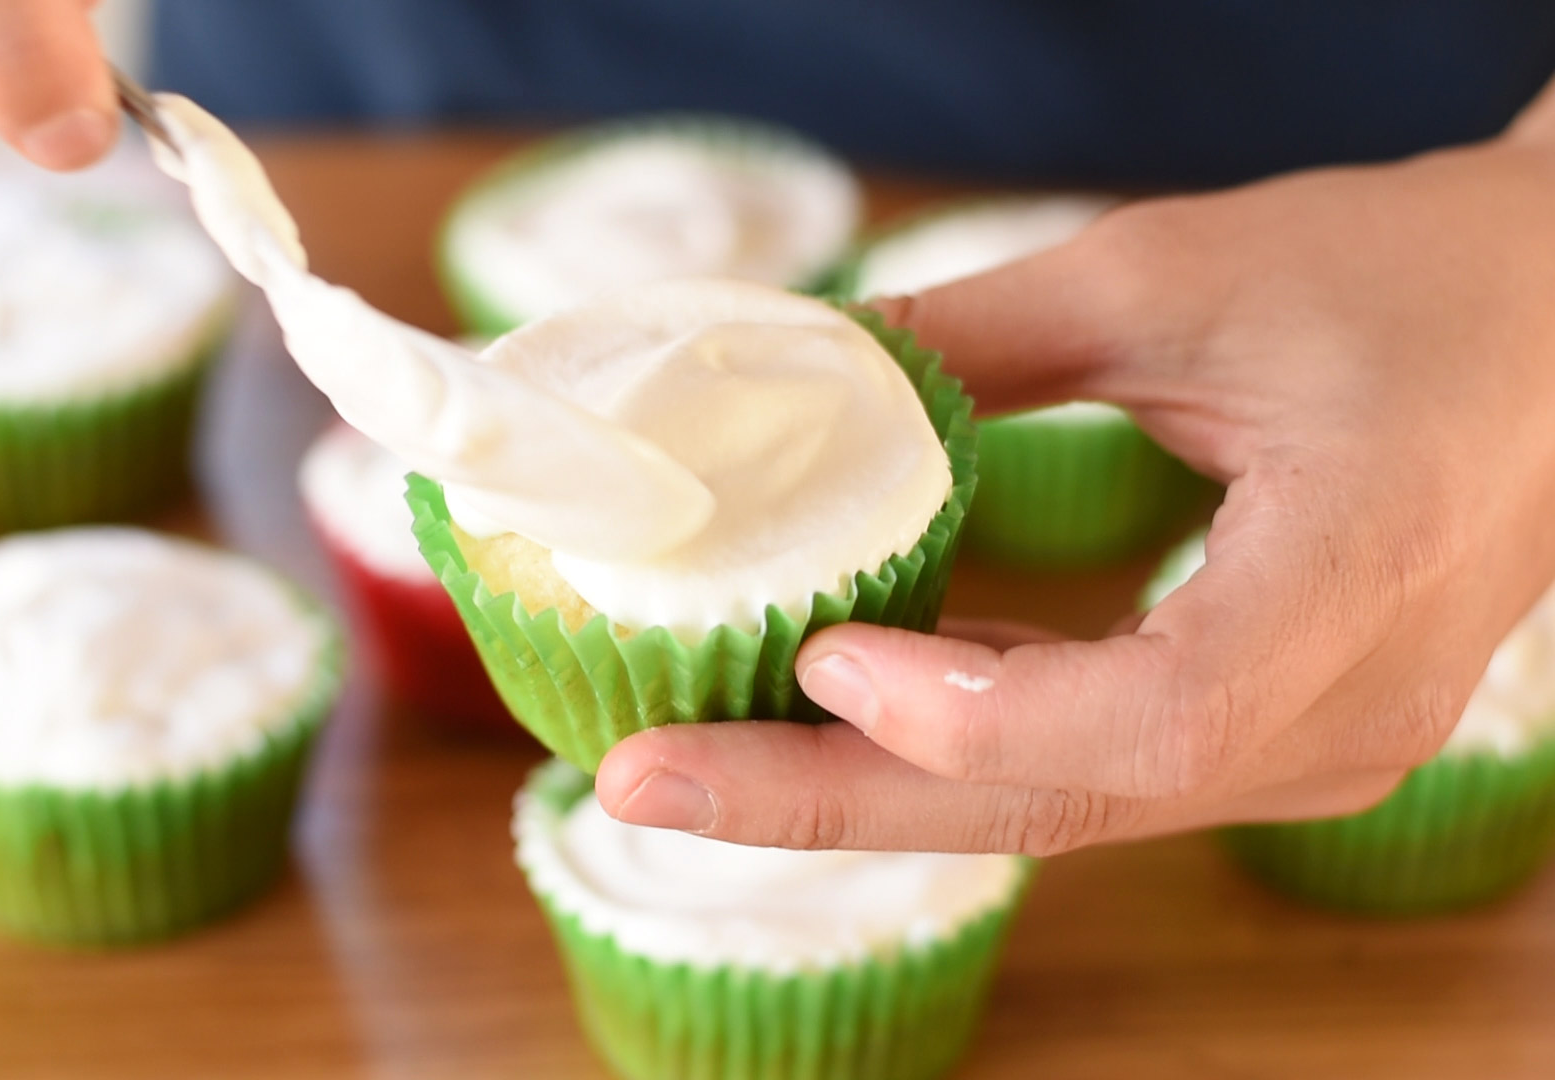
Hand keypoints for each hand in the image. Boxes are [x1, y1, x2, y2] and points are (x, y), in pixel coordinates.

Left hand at [595, 86, 1554, 854]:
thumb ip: (980, 337)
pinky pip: (1090, 773)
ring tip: (690, 760)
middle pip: (1057, 805)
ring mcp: (1315, 747)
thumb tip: (789, 371)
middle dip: (827, 803)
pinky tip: (831, 713)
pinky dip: (951, 750)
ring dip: (865, 790)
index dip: (974, 708)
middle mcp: (1343, 710)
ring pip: (1058, 810)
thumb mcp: (1176, 276)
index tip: (821, 656)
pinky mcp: (1276, 736)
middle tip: (637, 780)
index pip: (1158, 716)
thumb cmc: (1402, 279)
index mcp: (1355, 579)